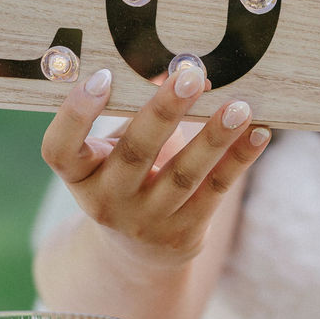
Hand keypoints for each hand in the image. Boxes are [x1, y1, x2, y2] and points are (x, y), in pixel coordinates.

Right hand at [40, 64, 270, 265]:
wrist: (138, 251)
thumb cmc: (127, 175)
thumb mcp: (117, 148)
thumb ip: (138, 110)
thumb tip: (180, 67)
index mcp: (79, 175)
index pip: (60, 149)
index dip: (76, 114)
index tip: (102, 76)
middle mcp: (106, 201)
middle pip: (134, 154)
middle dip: (164, 113)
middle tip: (190, 76)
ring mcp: (146, 220)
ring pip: (182, 175)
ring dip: (213, 138)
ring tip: (239, 106)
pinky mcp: (184, 231)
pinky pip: (216, 191)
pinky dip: (239, 160)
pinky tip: (259, 133)